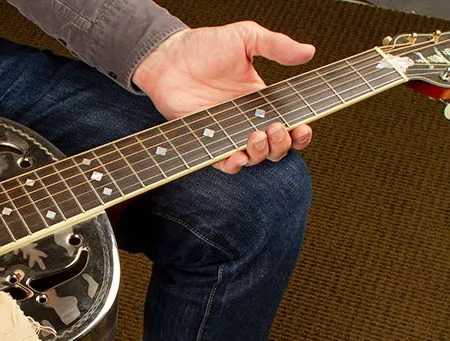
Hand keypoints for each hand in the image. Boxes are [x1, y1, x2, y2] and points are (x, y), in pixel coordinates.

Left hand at [133, 21, 315, 173]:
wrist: (168, 59)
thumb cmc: (204, 47)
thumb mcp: (245, 38)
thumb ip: (276, 45)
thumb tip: (308, 51)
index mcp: (261, 100)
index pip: (291, 122)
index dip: (301, 131)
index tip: (304, 126)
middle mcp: (247, 120)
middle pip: (276, 146)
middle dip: (282, 143)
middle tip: (276, 128)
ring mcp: (227, 132)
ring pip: (254, 157)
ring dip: (261, 153)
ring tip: (256, 136)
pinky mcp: (206, 142)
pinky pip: (223, 163)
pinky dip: (233, 165)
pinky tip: (237, 156)